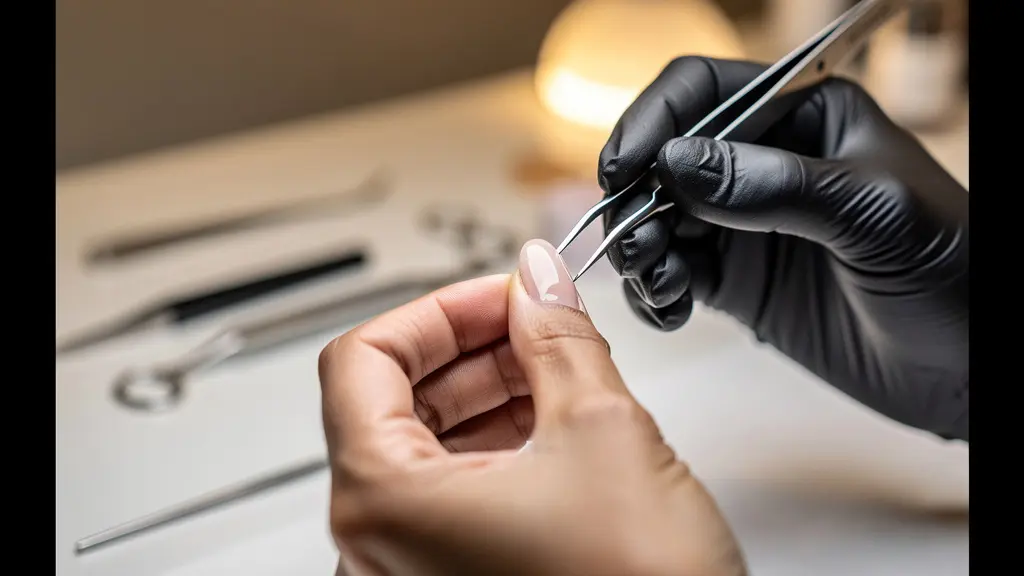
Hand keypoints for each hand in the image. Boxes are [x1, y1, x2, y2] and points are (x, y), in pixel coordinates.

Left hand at [318, 239, 745, 575]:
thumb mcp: (602, 432)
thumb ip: (558, 338)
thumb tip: (540, 282)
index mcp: (383, 504)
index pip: (364, 360)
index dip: (438, 311)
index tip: (498, 294)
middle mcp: (376, 550)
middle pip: (390, 403)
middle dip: (471, 350)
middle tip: (536, 321)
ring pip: (425, 451)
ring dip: (488, 396)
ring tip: (558, 371)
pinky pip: (451, 499)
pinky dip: (496, 451)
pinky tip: (554, 429)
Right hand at [598, 57, 967, 440]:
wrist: (966, 368)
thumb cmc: (951, 271)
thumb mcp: (872, 214)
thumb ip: (775, 186)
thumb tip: (674, 164)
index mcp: (803, 117)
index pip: (704, 91)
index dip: (654, 120)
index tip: (625, 168)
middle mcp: (763, 163)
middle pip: (664, 157)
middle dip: (637, 196)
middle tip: (636, 243)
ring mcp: (743, 224)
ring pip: (657, 218)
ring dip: (640, 248)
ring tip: (658, 283)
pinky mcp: (736, 281)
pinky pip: (672, 273)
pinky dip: (654, 291)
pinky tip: (669, 311)